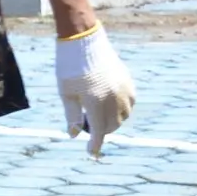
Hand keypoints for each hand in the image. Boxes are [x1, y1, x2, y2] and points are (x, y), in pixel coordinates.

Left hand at [55, 25, 134, 156]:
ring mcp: (123, 90)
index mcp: (95, 101)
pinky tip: (110, 105)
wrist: (84, 42)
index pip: (98, 130)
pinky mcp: (129, 82)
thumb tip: (74, 135)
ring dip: (112, 121)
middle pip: (112, 126)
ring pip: (123, 116)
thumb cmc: (69, 68)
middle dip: (101, 131)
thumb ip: (71, 115)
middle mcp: (113, 97)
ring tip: (98, 116)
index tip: (92, 153)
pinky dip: (121, 110)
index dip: (95, 144)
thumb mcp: (66, 93)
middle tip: (88, 127)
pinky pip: (130, 104)